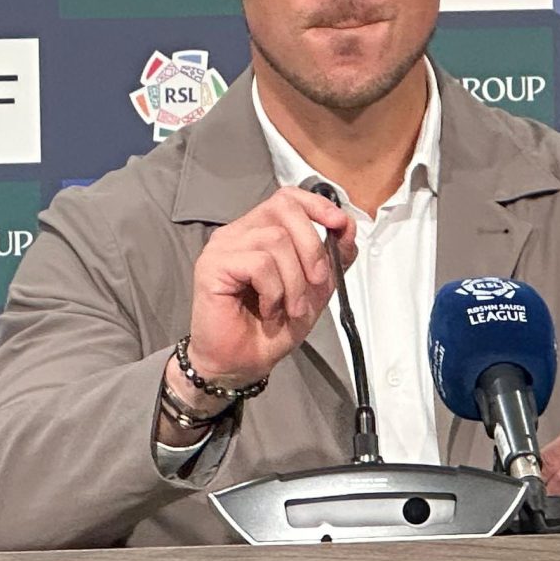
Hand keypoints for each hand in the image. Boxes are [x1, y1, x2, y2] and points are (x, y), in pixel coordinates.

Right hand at [181, 186, 357, 399]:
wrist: (243, 363)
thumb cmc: (271, 328)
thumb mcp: (316, 289)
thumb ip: (332, 256)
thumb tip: (347, 225)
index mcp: (260, 231)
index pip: (288, 197)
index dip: (316, 205)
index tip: (339, 225)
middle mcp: (239, 232)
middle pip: (283, 209)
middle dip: (312, 246)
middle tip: (317, 283)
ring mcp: (223, 247)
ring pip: (275, 240)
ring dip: (294, 280)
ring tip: (289, 307)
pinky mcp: (212, 265)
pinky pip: (259, 263)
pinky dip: (274, 291)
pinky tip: (268, 309)